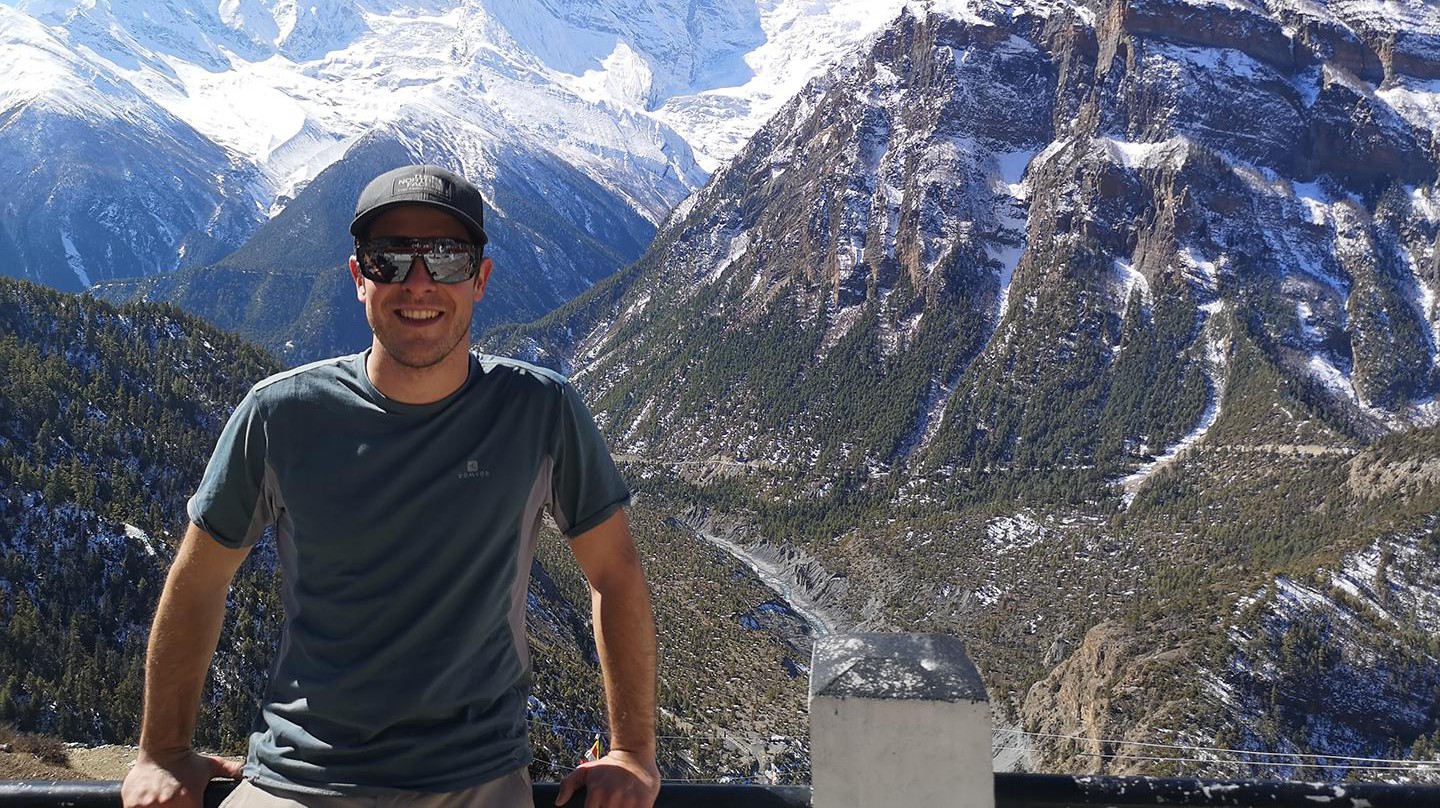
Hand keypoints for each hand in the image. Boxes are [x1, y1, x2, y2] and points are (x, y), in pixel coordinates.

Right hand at [122, 750, 242, 807]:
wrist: (162, 747)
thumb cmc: (188, 760)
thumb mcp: (211, 766)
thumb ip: (230, 771)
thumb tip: (247, 772)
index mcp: (189, 801)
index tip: (191, 807)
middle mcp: (167, 805)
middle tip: (175, 806)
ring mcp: (148, 806)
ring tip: (164, 804)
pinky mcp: (132, 804)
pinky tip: (149, 804)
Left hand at [554, 749, 659, 807]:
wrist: (635, 752)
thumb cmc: (609, 766)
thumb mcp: (586, 771)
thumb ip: (569, 784)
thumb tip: (559, 802)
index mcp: (596, 792)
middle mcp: (612, 797)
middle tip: (608, 806)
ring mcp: (629, 800)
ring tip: (618, 806)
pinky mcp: (644, 801)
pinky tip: (630, 807)